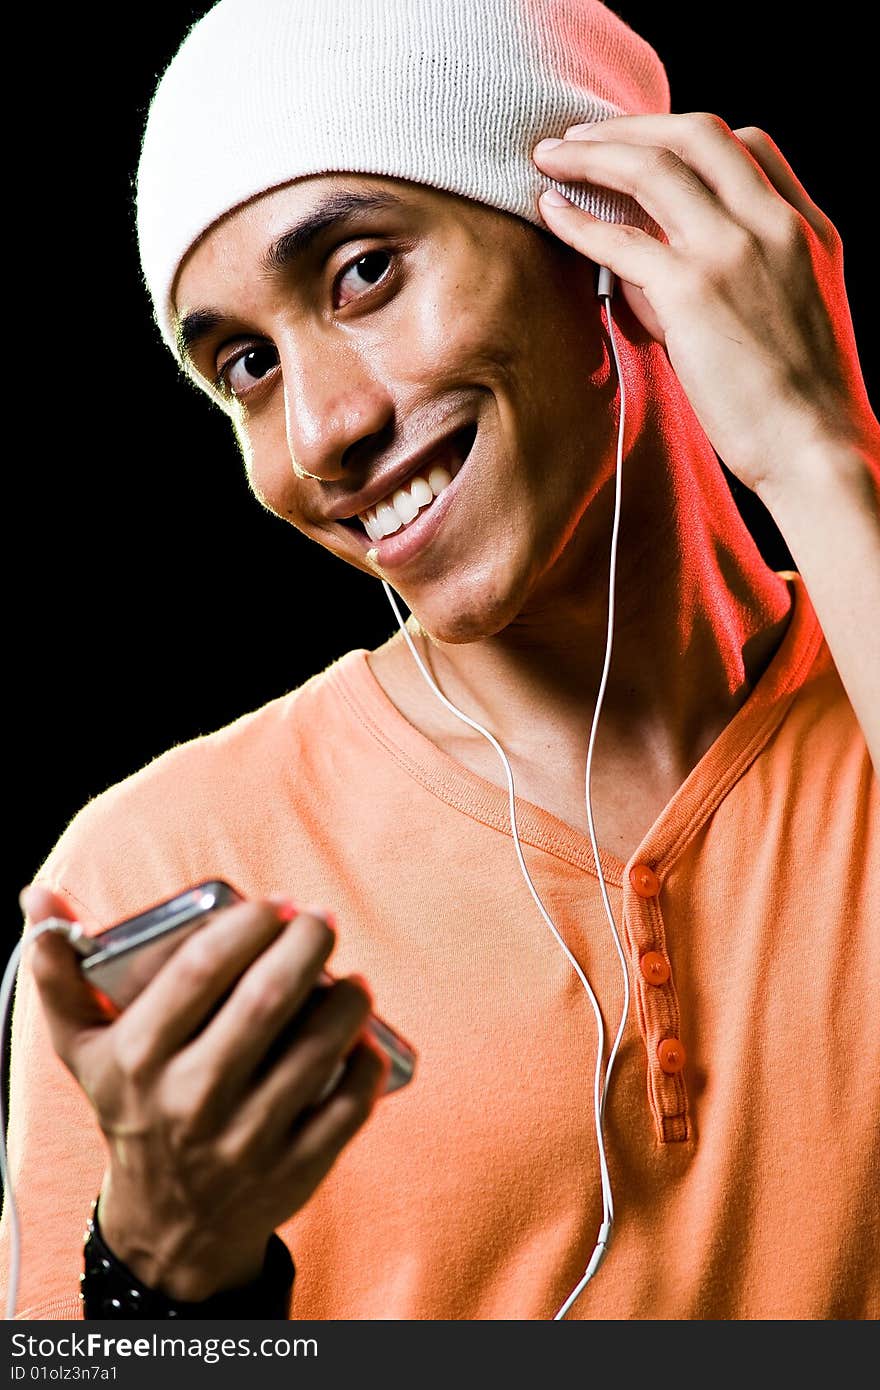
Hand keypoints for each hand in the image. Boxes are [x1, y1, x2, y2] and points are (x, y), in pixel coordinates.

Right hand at [22, 884, 388, 1300]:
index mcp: (137, 1059)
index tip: (272, 903)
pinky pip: (348, 1106)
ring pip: (315, 1051)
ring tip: (349, 977)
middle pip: (265, 1002)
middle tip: (319, 920)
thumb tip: (38, 899)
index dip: (243, 926)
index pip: (198, 971)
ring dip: (346, 1000)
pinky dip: (367, 1064)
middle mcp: (190, 1100)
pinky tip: (366, 1037)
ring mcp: (245, 1140)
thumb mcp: (84, 1048)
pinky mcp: (294, 1170)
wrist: (168, 1222)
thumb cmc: (133, 1107)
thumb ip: (59, 973)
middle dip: (304, 945)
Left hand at [532, 112, 877, 497]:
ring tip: (550, 157)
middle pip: (695, 134)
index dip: (686, 137)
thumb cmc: (796, 400)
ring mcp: (733, 251)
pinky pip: (620, 239)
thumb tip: (634, 266)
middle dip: (629, 126)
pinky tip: (549, 211)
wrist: (818, 448)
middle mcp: (773, 223)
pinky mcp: (692, 292)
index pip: (749, 144)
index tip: (643, 146)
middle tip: (579, 136)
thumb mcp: (784, 315)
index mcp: (806, 226)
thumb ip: (721, 276)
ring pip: (653, 168)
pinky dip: (578, 219)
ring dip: (592, 153)